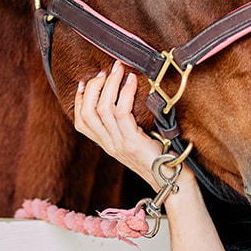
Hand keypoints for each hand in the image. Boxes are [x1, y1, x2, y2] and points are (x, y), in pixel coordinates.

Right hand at [74, 61, 164, 184]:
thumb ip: (126, 125)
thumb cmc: (159, 157)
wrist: (171, 181)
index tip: (84, 82)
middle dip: (93, 87)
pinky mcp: (132, 143)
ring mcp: (119, 144)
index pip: (81, 122)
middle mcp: (109, 145)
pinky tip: (132, 81)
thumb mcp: (136, 140)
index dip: (79, 100)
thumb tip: (124, 98)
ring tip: (118, 70)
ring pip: (102, 109)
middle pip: (88, 112)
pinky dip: (125, 93)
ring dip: (110, 84)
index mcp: (107, 144)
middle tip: (106, 71)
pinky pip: (122, 113)